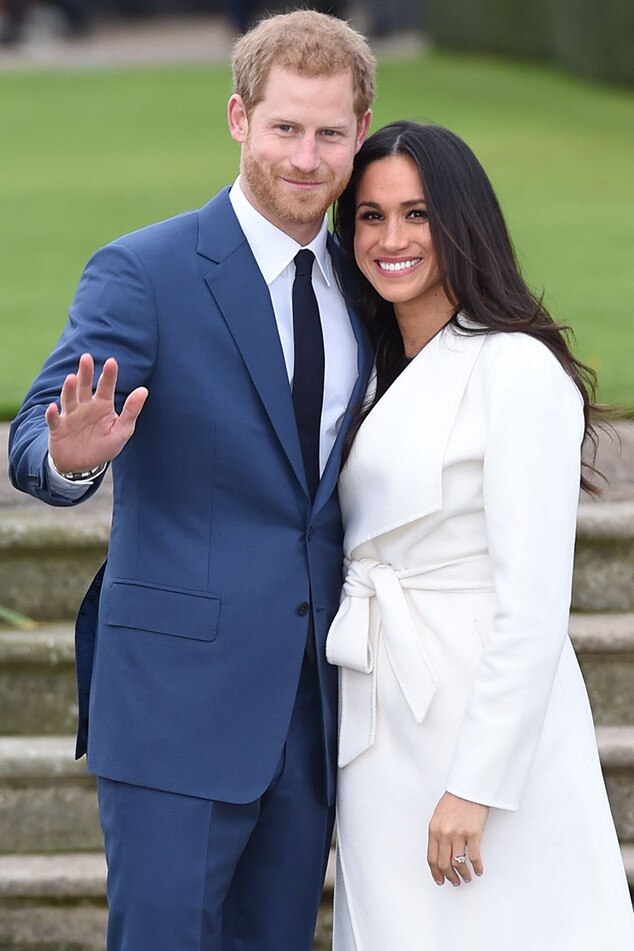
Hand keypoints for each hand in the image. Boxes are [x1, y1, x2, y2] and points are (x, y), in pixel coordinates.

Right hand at [46, 353, 147, 472]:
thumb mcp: (122, 431)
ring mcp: (70, 416)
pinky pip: (54, 420)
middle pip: (84, 386)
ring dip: (69, 389)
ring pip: (69, 399)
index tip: (112, 362)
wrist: (82, 466)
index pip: (106, 387)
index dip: (109, 375)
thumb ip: (131, 411)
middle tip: (86, 357)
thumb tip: (143, 390)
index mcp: (102, 405)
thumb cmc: (103, 446)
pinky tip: (54, 408)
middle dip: (85, 372)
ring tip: (72, 378)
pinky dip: (52, 414)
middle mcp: (85, 406)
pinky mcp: (58, 428)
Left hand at [427, 792, 487, 886]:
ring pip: (459, 863)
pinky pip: (474, 857)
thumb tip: (440, 852)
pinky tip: (478, 870)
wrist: (468, 788)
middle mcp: (444, 834)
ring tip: (467, 878)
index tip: (440, 880)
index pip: (432, 858)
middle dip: (450, 876)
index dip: (436, 872)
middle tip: (455, 882)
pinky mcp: (473, 834)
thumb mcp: (438, 816)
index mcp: (433, 830)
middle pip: (444, 864)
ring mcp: (459, 834)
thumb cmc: (454, 800)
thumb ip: (438, 834)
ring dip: (463, 874)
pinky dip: (476, 867)